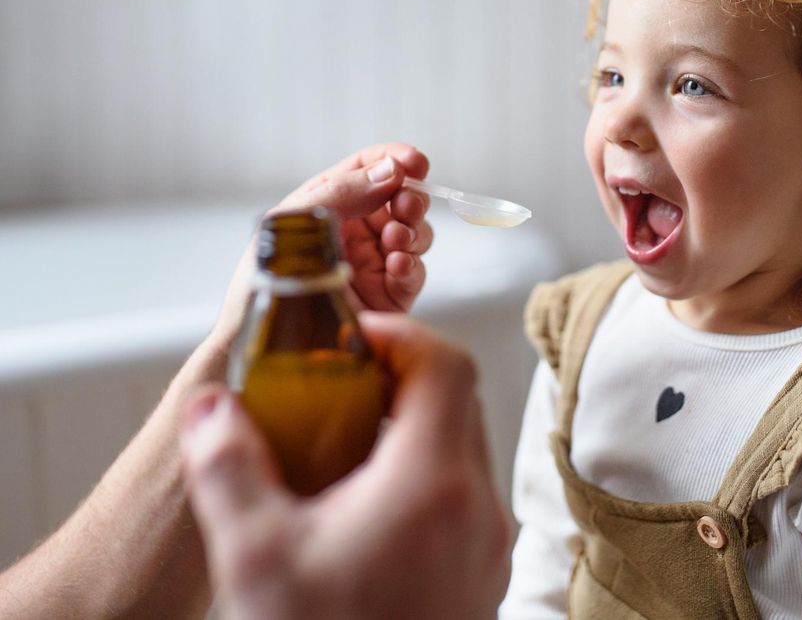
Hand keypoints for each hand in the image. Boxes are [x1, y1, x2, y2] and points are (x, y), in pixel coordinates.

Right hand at [181, 313, 511, 619]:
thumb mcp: (255, 559)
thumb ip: (228, 468)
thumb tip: (210, 407)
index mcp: (432, 485)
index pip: (445, 364)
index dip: (399, 333)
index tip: (350, 338)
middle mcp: (476, 506)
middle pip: (458, 397)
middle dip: (401, 374)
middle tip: (341, 381)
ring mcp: (488, 540)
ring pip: (464, 443)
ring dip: (413, 423)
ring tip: (346, 438)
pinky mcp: (484, 569)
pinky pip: (463, 488)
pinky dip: (424, 468)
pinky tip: (367, 500)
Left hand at [213, 143, 432, 343]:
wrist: (268, 338)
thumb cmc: (268, 276)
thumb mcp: (296, 220)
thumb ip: (343, 191)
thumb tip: (390, 171)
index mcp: (331, 203)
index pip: (369, 169)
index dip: (395, 159)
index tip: (415, 163)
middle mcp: (357, 229)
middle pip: (401, 198)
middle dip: (411, 197)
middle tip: (405, 205)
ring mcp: (375, 261)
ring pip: (416, 233)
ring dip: (413, 231)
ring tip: (394, 241)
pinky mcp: (390, 295)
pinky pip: (415, 272)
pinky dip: (411, 264)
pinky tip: (396, 265)